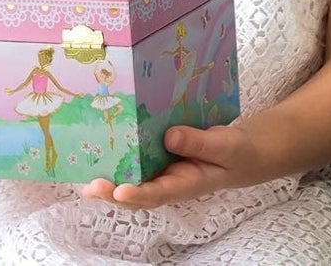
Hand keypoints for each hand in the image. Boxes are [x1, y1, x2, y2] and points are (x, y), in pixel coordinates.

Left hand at [80, 123, 265, 208]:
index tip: (120, 192)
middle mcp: (171, 182)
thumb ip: (199, 142)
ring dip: (112, 183)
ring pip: (135, 182)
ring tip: (88, 180)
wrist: (243, 153)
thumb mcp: (226, 145)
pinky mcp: (162, 158)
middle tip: (92, 188)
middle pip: (139, 195)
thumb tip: (168, 136)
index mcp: (188, 184)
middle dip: (114, 194)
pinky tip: (105, 155)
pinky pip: (141, 164)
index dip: (139, 194)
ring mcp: (165, 172)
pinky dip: (123, 162)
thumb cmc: (236, 152)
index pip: (160, 194)